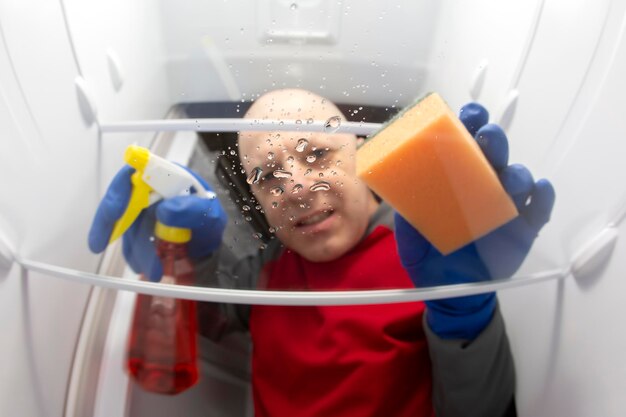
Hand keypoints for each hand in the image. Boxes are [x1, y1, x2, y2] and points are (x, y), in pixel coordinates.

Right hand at [88, 164, 226, 281]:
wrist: (209, 237)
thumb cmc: (209, 217)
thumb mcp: (209, 213)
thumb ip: (192, 209)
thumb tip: (164, 211)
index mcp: (164, 175)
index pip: (134, 173)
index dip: (120, 190)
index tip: (115, 211)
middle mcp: (148, 189)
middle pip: (119, 200)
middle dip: (109, 224)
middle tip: (99, 244)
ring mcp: (143, 209)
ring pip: (125, 226)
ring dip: (134, 249)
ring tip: (153, 270)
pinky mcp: (140, 228)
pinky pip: (131, 240)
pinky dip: (136, 256)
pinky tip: (147, 268)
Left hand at [395, 102, 555, 338]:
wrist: (450, 292)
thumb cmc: (430, 255)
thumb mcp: (410, 235)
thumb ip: (407, 212)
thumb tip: (398, 187)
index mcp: (454, 180)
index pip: (462, 145)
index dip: (466, 124)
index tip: (465, 114)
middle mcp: (482, 185)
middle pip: (493, 153)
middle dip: (492, 138)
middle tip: (486, 134)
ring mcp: (506, 205)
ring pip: (518, 176)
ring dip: (515, 170)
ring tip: (507, 177)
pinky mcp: (525, 227)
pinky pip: (541, 206)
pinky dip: (544, 196)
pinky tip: (539, 191)